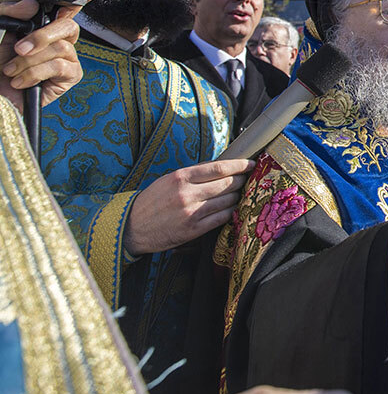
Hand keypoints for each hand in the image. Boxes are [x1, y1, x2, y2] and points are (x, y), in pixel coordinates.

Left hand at [0, 0, 81, 112]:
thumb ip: (9, 14)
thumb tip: (30, 4)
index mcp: (42, 28)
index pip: (64, 9)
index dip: (74, 2)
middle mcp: (58, 41)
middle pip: (69, 26)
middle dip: (43, 35)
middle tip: (19, 48)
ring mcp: (67, 59)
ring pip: (60, 47)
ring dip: (29, 61)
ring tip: (11, 71)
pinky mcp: (70, 77)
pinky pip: (60, 66)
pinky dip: (36, 73)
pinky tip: (21, 81)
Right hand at [124, 159, 254, 254]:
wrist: (131, 226)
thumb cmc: (152, 201)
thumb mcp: (169, 180)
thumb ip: (194, 174)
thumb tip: (221, 168)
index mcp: (181, 177)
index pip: (219, 168)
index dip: (240, 165)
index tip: (251, 164)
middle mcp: (187, 193)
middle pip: (227, 184)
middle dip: (242, 181)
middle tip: (248, 179)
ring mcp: (191, 212)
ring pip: (227, 201)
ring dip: (237, 197)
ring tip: (239, 194)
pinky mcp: (193, 230)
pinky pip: (221, 218)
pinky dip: (230, 213)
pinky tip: (231, 209)